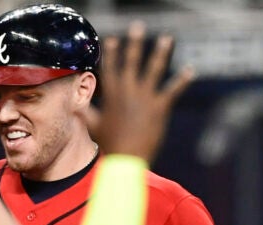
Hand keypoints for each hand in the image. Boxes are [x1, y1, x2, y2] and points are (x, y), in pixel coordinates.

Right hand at [95, 21, 194, 161]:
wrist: (126, 158)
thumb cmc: (109, 143)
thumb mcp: (93, 125)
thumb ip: (84, 111)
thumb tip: (71, 104)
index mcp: (112, 95)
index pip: (110, 68)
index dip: (111, 53)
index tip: (112, 39)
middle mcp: (128, 92)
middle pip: (131, 62)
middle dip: (134, 43)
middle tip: (137, 27)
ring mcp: (145, 98)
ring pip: (154, 70)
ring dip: (160, 53)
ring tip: (166, 38)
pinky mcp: (160, 107)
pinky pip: (173, 90)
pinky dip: (182, 80)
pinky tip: (190, 70)